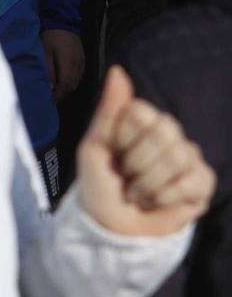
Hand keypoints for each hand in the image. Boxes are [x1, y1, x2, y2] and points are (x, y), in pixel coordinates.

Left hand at [42, 28, 84, 100]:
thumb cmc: (50, 36)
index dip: (58, 96)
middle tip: (52, 98)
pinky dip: (72, 82)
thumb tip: (49, 87)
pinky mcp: (83, 59)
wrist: (63, 20)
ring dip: (67, 89)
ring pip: (77, 82)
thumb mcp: (45, 52)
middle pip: (73, 87)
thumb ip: (48, 70)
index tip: (50, 101)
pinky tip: (64, 82)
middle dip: (63, 94)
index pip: (66, 87)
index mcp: (69, 64)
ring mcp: (82, 63)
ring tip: (56, 92)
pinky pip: (79, 76)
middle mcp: (78, 66)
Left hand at [76, 66, 214, 238]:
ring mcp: (187, 157)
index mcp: (140, 120)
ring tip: (138, 192)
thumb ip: (109, 110)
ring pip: (177, 156)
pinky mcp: (202, 182)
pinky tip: (157, 201)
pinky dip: (165, 197)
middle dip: (136, 162)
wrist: (113, 226)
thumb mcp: (94, 147)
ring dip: (148, 183)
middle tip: (126, 176)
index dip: (124, 136)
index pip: (141, 111)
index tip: (114, 153)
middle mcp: (167, 133)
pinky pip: (190, 181)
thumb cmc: (100, 184)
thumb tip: (118, 71)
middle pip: (163, 131)